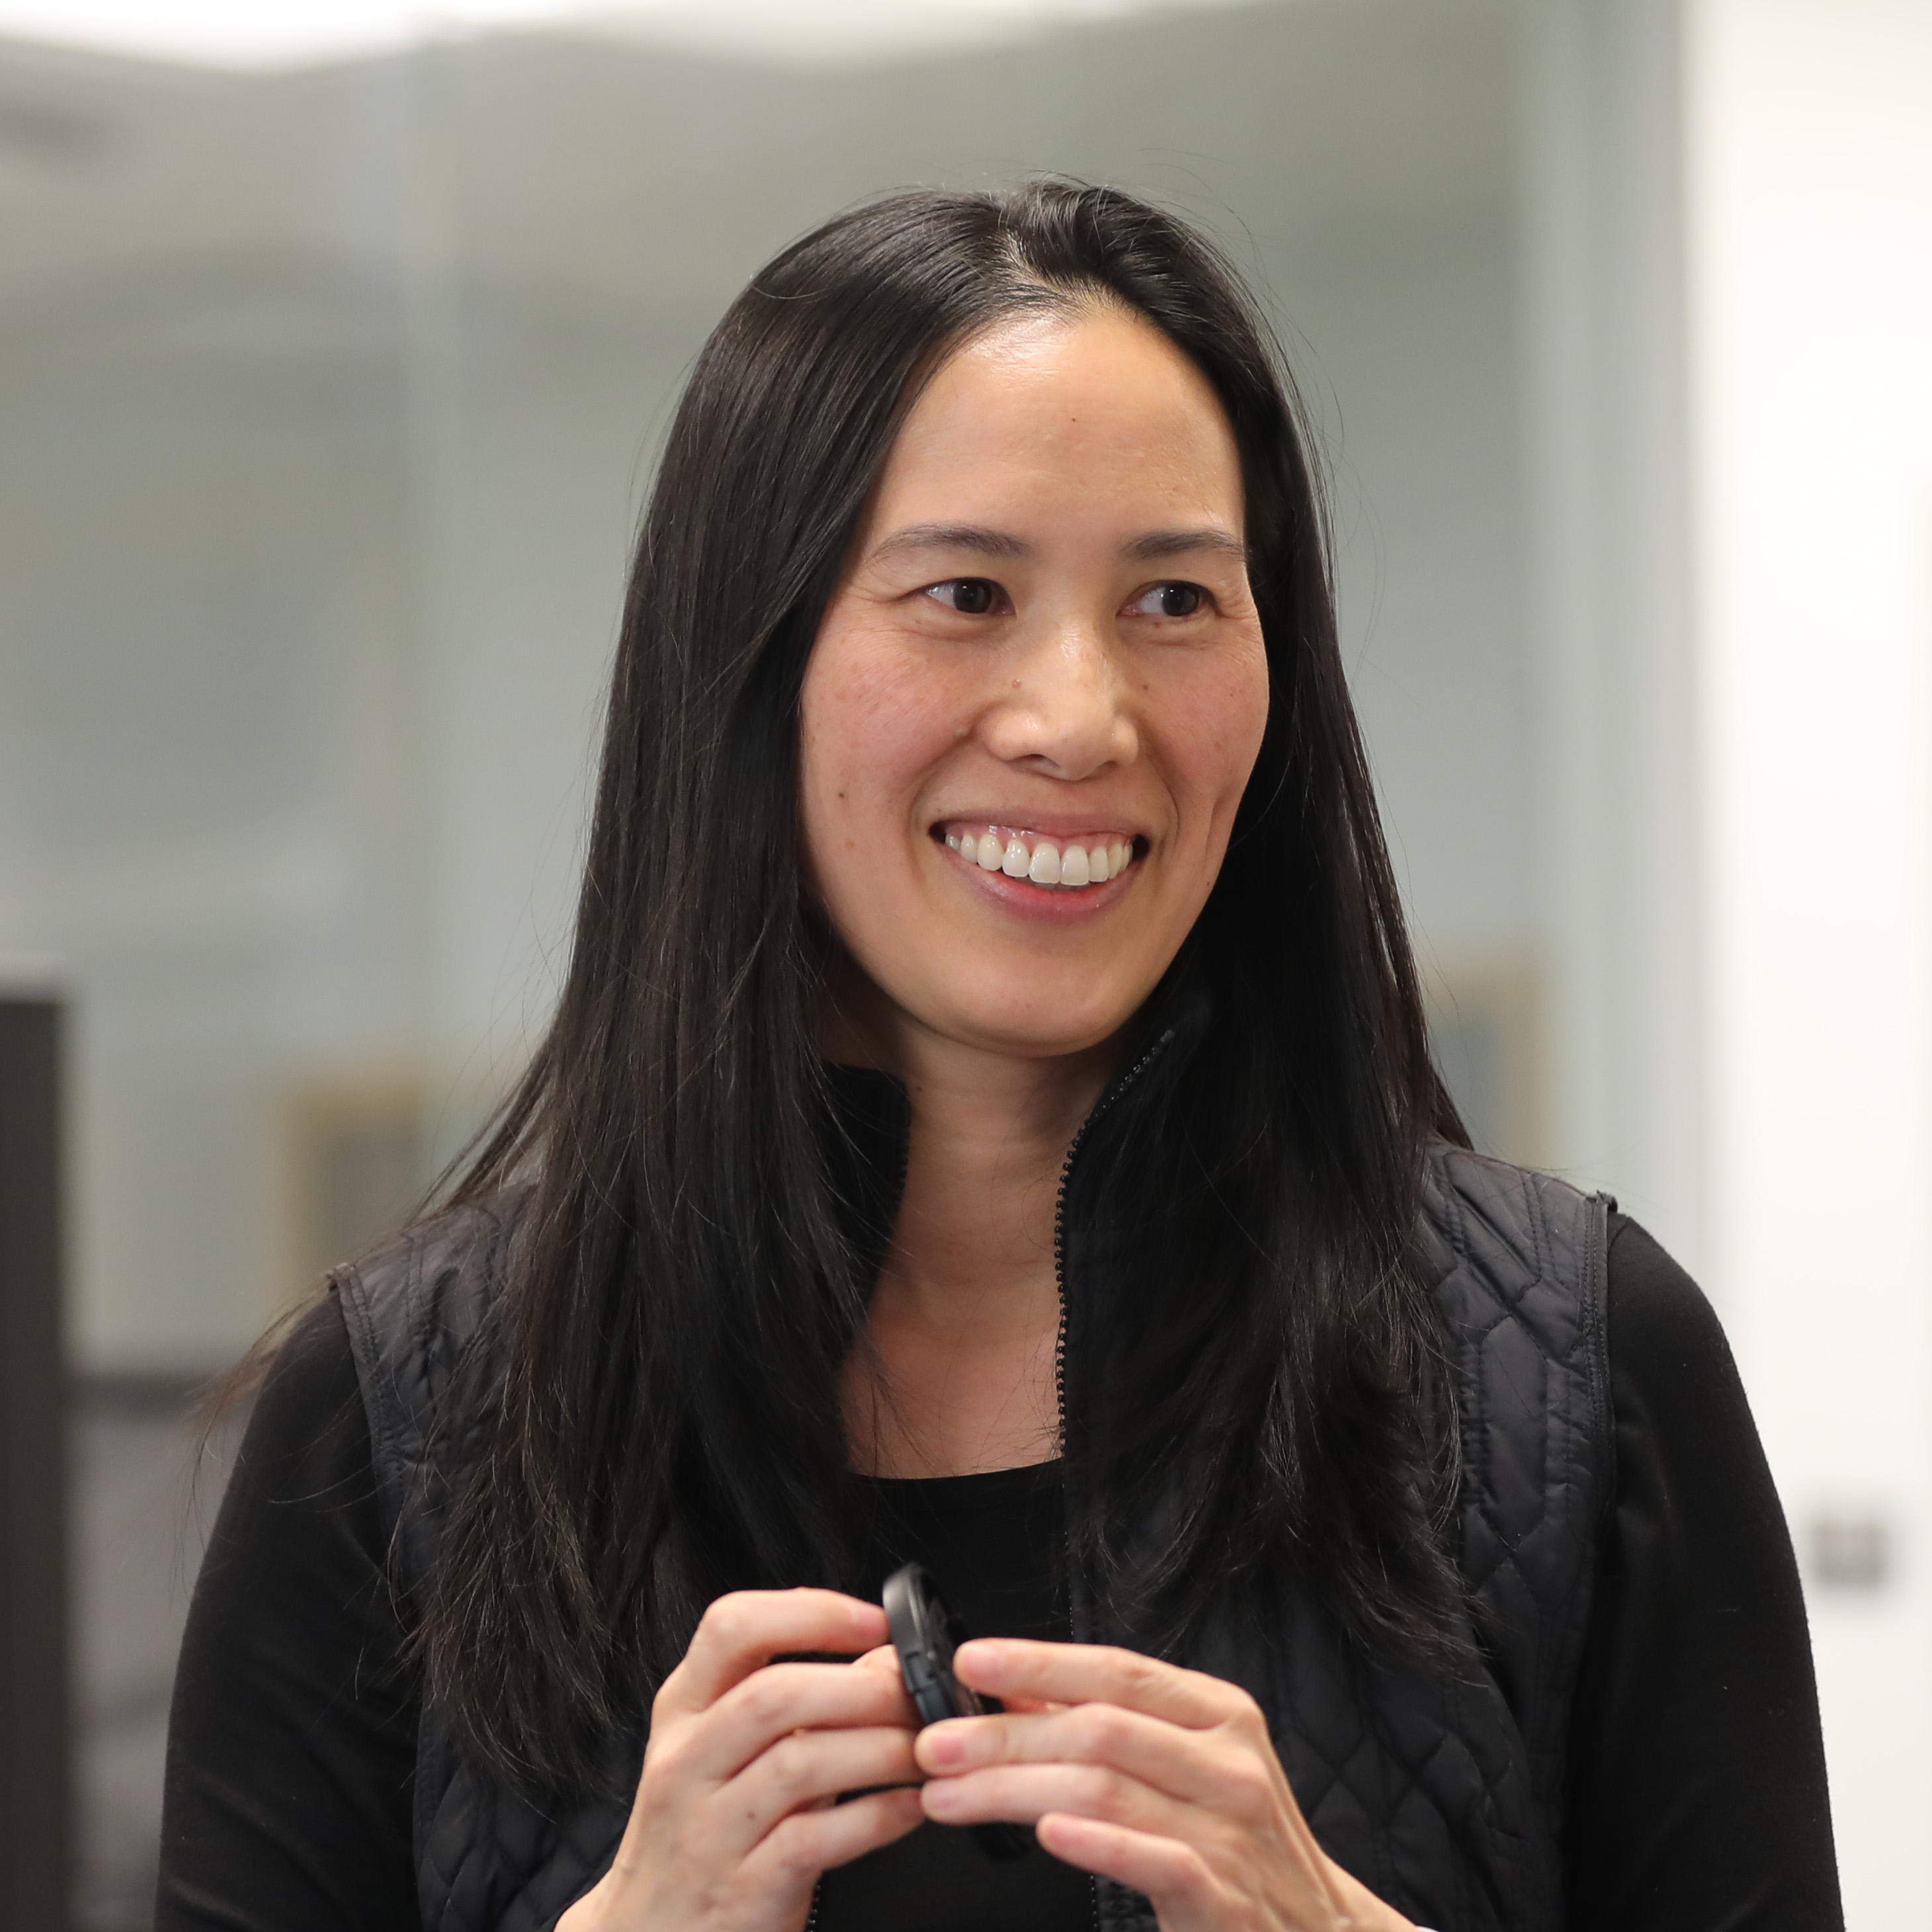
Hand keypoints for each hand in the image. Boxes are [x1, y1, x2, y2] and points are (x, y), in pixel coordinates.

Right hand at [557, 1589, 922, 1931]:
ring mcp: (708, 1830)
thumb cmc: (704, 1833)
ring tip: (926, 1748)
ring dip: (880, 1749)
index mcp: (684, 1710)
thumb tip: (884, 1658)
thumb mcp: (732, 1756)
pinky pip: (815, 1839)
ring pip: (799, 1764)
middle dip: (862, 1688)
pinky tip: (911, 1806)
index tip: (874, 1623)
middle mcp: (688, 1762)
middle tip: (918, 1694)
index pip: (732, 1627)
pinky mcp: (741, 1890)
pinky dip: (876, 1817)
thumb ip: (801, 1704)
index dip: (811, 1613)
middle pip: (775, 1695)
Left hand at [912, 1638, 1413, 1931]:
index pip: (1116, 1670)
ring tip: (948, 1796)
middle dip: (1002, 1734)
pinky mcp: (1225, 1898)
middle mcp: (1230, 1760)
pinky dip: (1093, 1843)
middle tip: (932, 1744)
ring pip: (1105, 1788)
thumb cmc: (1234, 1841)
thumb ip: (1108, 1725)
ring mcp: (1232, 1829)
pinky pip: (1152, 1858)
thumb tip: (1012, 1692)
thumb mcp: (1185, 1766)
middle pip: (1098, 1727)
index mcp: (1217, 1713)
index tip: (970, 1662)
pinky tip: (1043, 1833)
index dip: (1039, 1662)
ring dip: (1013, 1789)